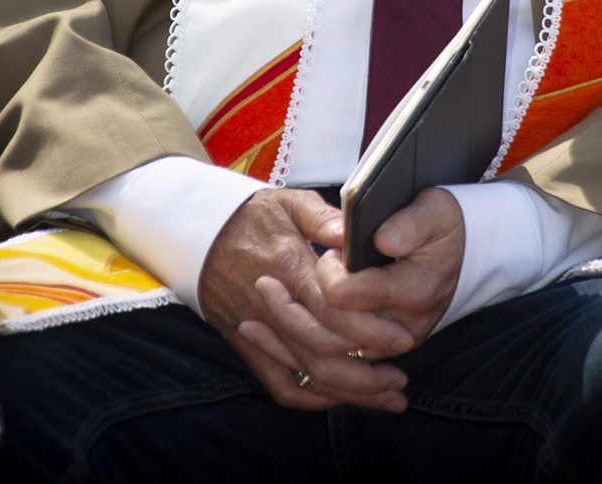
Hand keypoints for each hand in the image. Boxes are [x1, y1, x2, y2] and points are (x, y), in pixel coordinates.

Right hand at [198, 188, 414, 411]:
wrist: (200, 230)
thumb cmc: (252, 214)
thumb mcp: (290, 202)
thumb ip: (327, 219)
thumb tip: (359, 236)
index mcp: (287, 264)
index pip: (331, 308)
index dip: (369, 328)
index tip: (402, 335)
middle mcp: (271, 303)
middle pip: (322, 351)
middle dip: (367, 371)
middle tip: (401, 374)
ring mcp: (257, 328)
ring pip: (307, 373)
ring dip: (350, 391)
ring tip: (387, 395)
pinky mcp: (247, 344)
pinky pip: (279, 383)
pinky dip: (312, 398)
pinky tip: (342, 397)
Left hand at [316, 187, 464, 348]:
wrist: (465, 253)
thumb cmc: (443, 226)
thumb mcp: (435, 209)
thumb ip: (409, 223)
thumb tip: (383, 240)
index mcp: (414, 290)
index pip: (345, 294)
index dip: (328, 270)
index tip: (333, 249)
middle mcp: (406, 325)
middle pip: (336, 322)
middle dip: (321, 291)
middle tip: (329, 264)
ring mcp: (399, 340)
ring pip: (338, 342)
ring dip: (325, 312)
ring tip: (332, 280)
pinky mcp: (391, 347)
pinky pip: (350, 348)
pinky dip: (336, 326)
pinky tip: (337, 299)